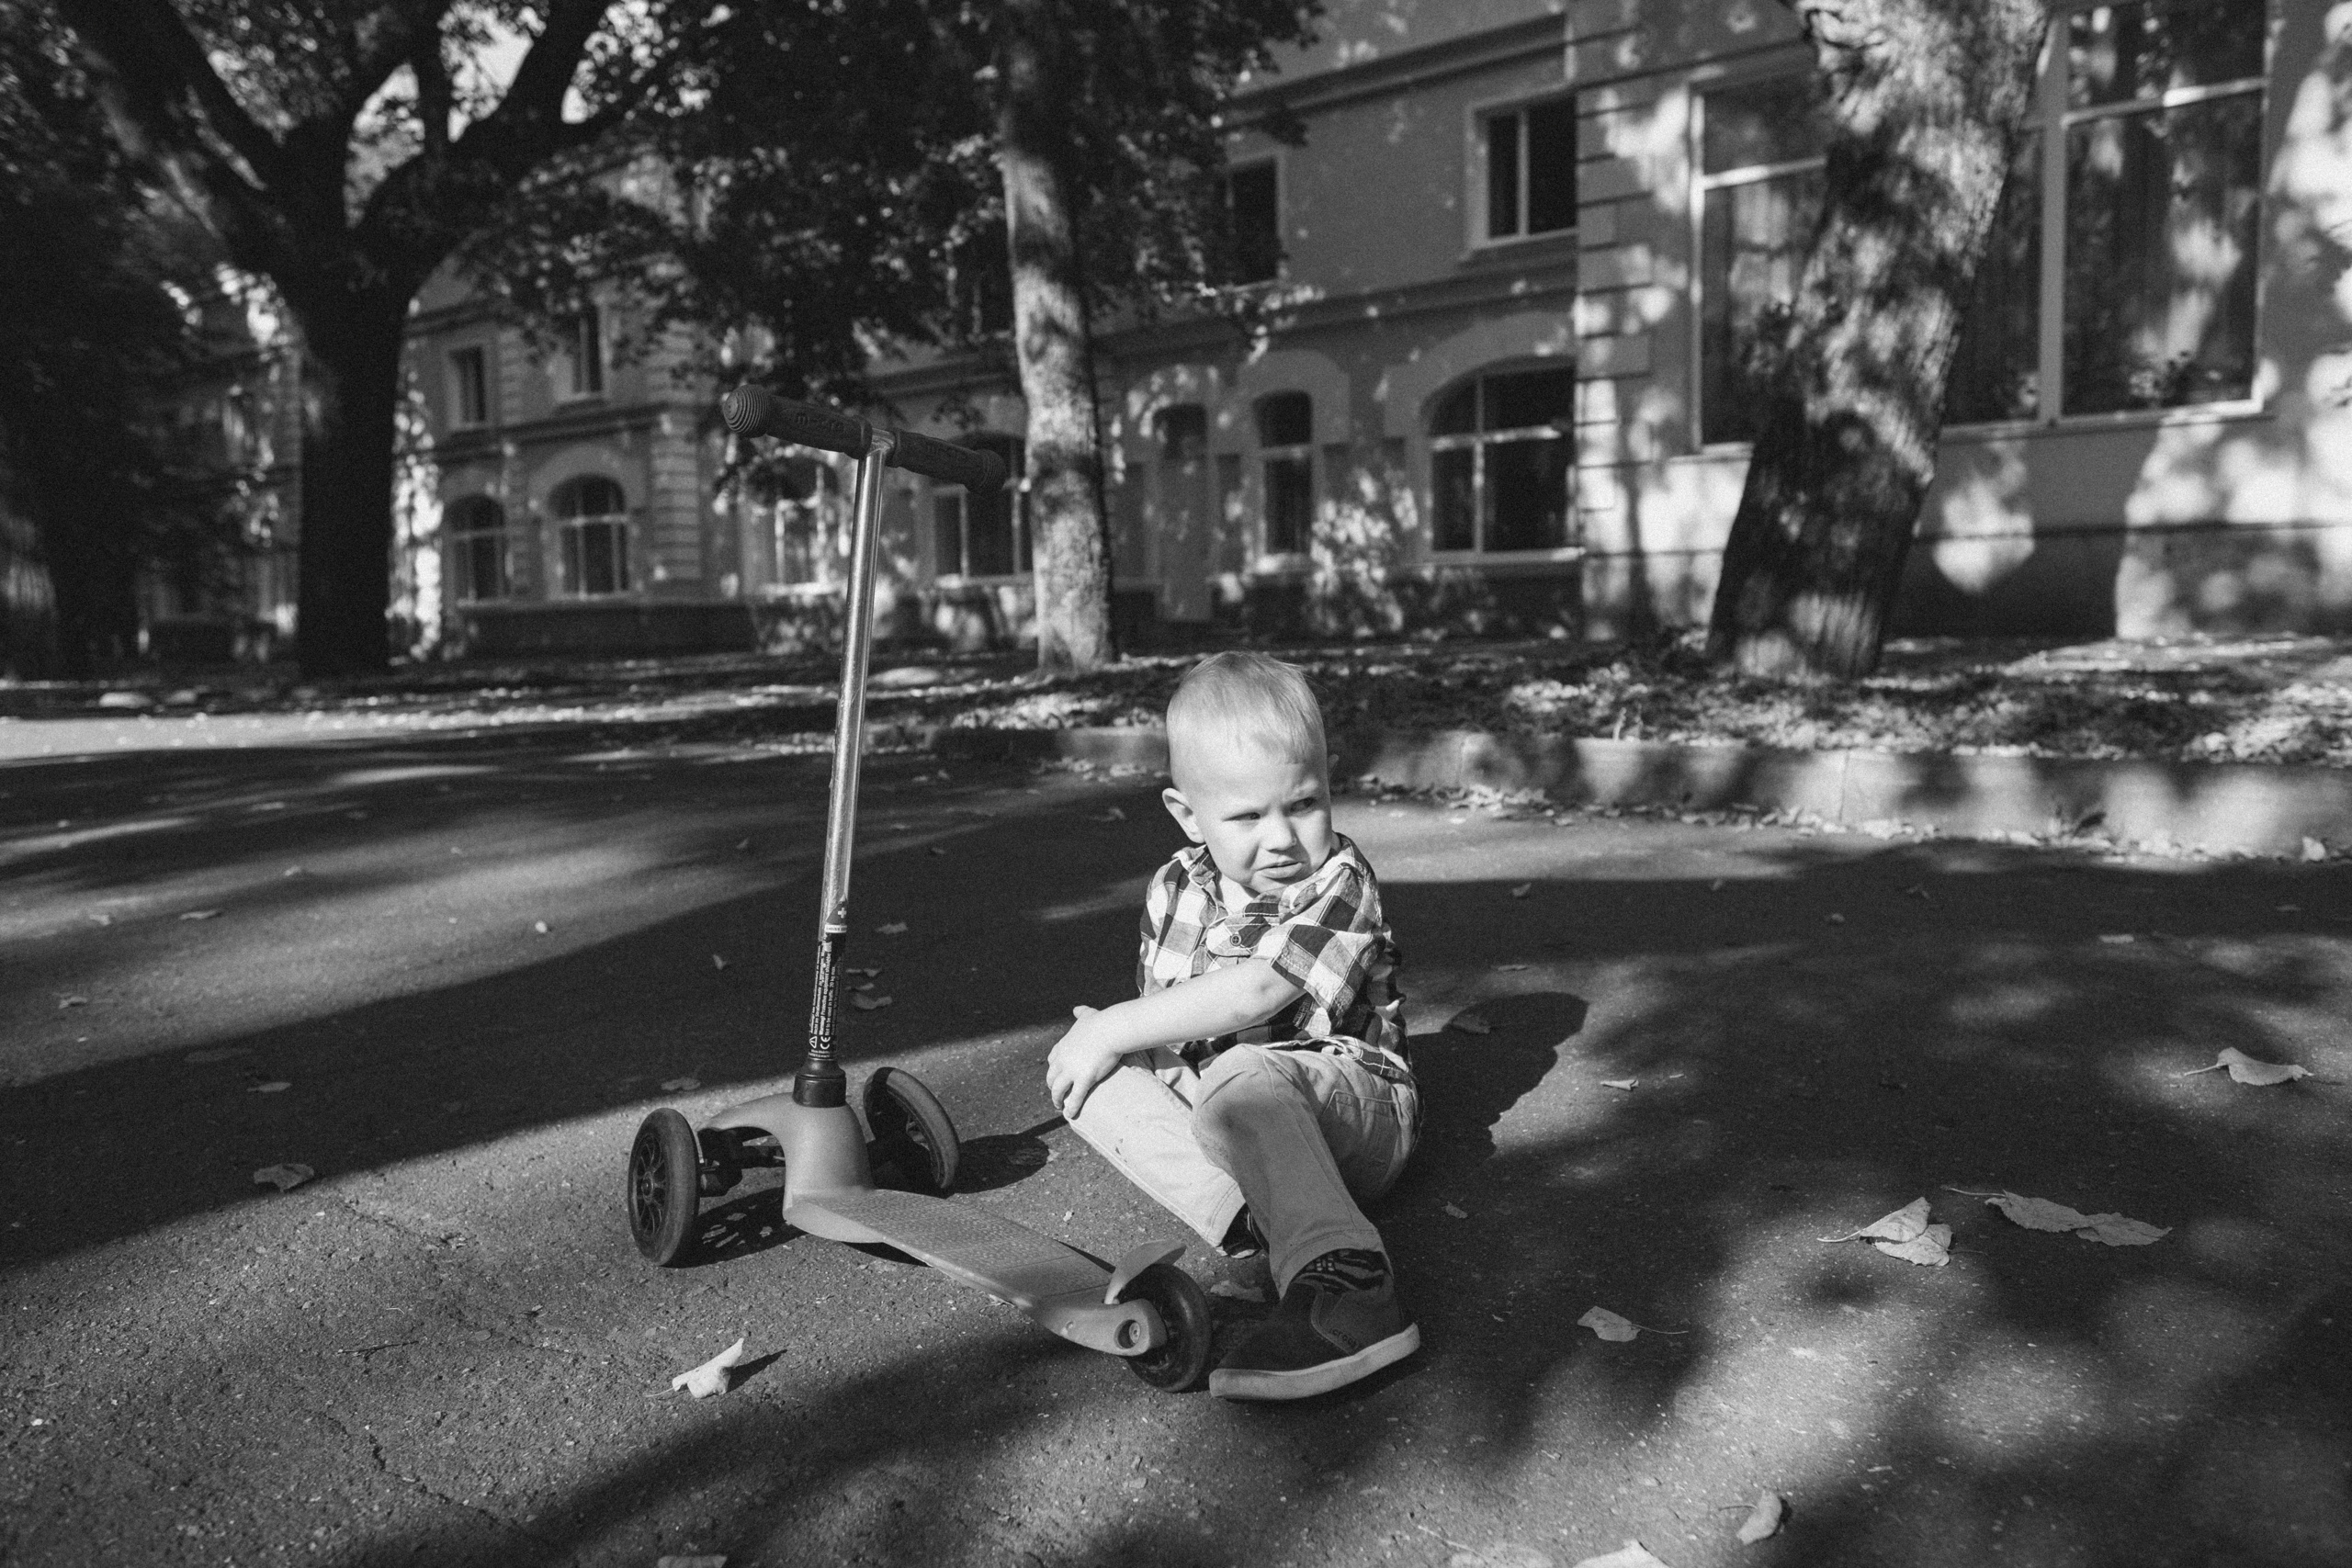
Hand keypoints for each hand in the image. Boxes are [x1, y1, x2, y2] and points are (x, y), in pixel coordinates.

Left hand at [1046, 1005, 1122, 1122]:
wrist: (1111, 1029)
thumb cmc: (1102, 1022)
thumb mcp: (1088, 1015)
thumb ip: (1081, 1013)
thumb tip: (1076, 1008)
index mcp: (1063, 1045)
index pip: (1052, 1060)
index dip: (1053, 1069)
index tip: (1056, 1076)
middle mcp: (1063, 1059)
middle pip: (1051, 1077)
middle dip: (1052, 1087)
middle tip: (1057, 1095)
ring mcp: (1071, 1070)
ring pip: (1058, 1090)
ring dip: (1057, 1100)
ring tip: (1060, 1108)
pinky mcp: (1083, 1079)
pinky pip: (1074, 1098)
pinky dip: (1071, 1108)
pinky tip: (1070, 1115)